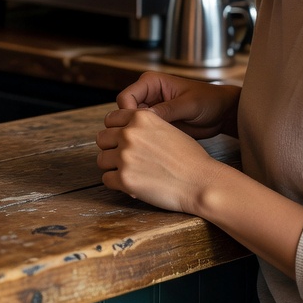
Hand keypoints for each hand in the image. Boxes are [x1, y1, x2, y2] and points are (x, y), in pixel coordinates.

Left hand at [96, 107, 227, 213]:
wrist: (201, 182)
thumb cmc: (189, 157)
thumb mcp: (166, 128)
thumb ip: (143, 125)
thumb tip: (124, 129)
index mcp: (139, 117)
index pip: (110, 119)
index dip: (114, 131)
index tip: (120, 141)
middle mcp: (129, 133)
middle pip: (102, 139)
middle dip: (111, 149)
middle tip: (124, 160)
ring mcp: (125, 156)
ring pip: (102, 159)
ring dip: (113, 167)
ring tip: (129, 173)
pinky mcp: (124, 179)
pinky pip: (107, 179)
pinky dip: (117, 184)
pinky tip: (130, 185)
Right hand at [108, 71, 239, 139]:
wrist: (223, 113)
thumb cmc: (209, 100)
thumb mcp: (189, 104)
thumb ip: (167, 109)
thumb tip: (144, 117)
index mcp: (151, 82)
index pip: (126, 98)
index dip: (128, 114)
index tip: (138, 129)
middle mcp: (147, 95)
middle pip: (125, 112)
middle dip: (130, 128)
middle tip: (139, 143)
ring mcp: (152, 110)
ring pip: (132, 125)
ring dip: (138, 136)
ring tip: (149, 148)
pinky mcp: (158, 124)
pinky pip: (145, 132)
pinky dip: (147, 142)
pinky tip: (154, 151)